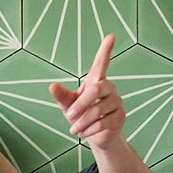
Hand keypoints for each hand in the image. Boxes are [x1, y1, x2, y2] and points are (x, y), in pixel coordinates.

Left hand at [49, 34, 126, 151]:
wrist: (95, 136)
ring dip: (83, 122)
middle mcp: (109, 88)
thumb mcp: (68, 105)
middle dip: (81, 104)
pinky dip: (90, 130)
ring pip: (99, 109)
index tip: (110, 36)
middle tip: (69, 116)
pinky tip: (84, 133)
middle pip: (96, 90)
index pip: (101, 64)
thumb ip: (61, 96)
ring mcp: (117, 102)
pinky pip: (104, 122)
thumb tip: (52, 85)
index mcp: (96, 81)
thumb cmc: (81, 115)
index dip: (105, 51)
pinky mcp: (120, 117)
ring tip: (74, 129)